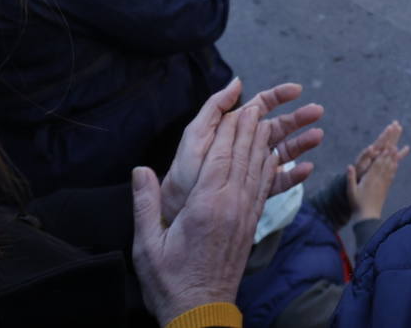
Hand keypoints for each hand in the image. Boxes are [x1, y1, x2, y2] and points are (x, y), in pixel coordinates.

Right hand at [131, 106, 272, 322]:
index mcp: (205, 206)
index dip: (230, 129)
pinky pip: (263, 190)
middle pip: (243, 158)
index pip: (220, 157)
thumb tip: (139, 170)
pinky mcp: (250, 227)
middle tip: (257, 103)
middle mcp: (231, 207)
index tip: (237, 106)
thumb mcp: (146, 246)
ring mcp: (244, 217)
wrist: (200, 314)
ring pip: (257, 171)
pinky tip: (271, 158)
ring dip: (262, 144)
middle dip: (250, 129)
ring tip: (267, 122)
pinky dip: (268, 169)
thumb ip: (144, 205)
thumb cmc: (169, 282)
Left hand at [160, 79, 324, 225]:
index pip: (258, 107)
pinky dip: (292, 177)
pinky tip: (307, 170)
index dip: (277, 96)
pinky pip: (276, 183)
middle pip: (274, 128)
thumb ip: (215, 108)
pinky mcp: (252, 195)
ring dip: (300, 143)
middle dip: (296, 118)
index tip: (297, 89)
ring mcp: (248, 172)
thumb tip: (238, 82)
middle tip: (318, 110)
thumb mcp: (196, 137)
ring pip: (280, 153)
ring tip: (318, 136)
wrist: (177, 221)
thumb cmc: (183, 178)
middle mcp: (241, 149)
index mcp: (229, 132)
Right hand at [347, 145, 408, 221]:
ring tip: (398, 150)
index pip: (377, 165)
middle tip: (394, 144)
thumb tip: (349, 166)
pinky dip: (394, 169)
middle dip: (389, 154)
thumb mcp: (351, 192)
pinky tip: (396, 164)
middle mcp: (378, 181)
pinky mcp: (385, 189)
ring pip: (389, 169)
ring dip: (393, 159)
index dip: (382, 155)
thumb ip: (350, 178)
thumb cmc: (357, 204)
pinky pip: (390, 176)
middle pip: (385, 165)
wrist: (367, 218)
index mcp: (370, 180)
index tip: (387, 147)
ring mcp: (383, 185)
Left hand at [351, 121, 402, 181]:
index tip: (390, 127)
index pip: (380, 141)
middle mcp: (378, 152)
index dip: (385, 134)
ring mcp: (382, 157)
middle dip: (391, 132)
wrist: (359, 179)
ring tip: (400, 128)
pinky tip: (407, 148)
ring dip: (395, 138)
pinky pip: (395, 157)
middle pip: (386, 140)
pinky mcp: (385, 163)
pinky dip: (401, 153)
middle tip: (396, 122)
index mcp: (372, 152)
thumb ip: (366, 155)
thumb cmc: (359, 171)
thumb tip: (371, 147)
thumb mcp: (361, 163)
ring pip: (391, 146)